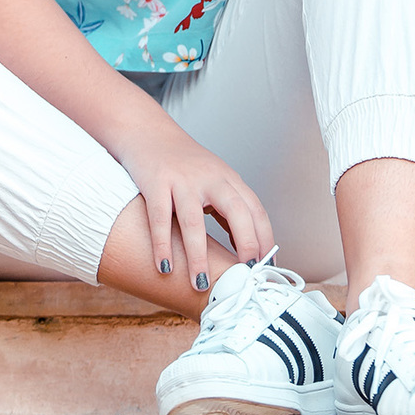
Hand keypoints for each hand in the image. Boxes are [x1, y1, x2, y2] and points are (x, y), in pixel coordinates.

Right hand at [117, 121, 273, 290]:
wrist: (147, 131)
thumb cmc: (183, 163)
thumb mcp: (214, 180)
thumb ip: (230, 209)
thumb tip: (249, 248)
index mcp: (228, 179)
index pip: (256, 210)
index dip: (265, 239)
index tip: (267, 267)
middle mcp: (210, 178)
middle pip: (236, 212)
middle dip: (245, 245)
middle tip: (245, 276)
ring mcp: (182, 180)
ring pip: (193, 222)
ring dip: (198, 256)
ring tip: (200, 283)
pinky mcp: (155, 183)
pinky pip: (160, 218)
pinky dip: (162, 244)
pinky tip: (165, 267)